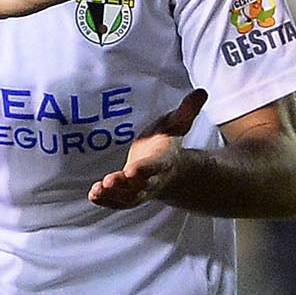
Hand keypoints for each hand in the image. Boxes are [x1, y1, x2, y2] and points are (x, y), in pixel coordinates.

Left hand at [90, 88, 206, 208]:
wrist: (170, 170)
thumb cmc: (167, 143)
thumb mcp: (177, 125)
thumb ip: (186, 111)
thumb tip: (201, 92)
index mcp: (163, 162)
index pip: (154, 166)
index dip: (144, 169)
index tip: (132, 170)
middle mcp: (152, 180)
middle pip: (140, 186)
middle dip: (125, 185)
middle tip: (109, 181)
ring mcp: (139, 190)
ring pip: (127, 197)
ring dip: (112, 195)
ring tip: (97, 190)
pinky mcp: (127, 194)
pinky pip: (117, 202)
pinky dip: (106, 201)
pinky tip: (93, 196)